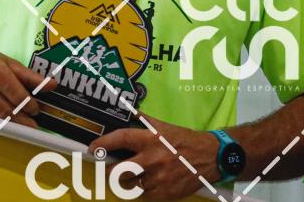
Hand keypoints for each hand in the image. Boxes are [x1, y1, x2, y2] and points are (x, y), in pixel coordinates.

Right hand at [0, 43, 56, 128]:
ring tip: (21, 124)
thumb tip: (52, 85)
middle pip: (9, 111)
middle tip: (32, 124)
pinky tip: (2, 122)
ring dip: (11, 125)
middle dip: (23, 120)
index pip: (19, 97)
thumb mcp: (7, 62)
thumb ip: (29, 76)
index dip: (30, 106)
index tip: (36, 110)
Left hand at [88, 114, 220, 200]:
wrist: (210, 157)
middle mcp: (152, 159)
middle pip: (118, 171)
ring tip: (132, 174)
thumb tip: (128, 109)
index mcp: (150, 139)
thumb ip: (144, 119)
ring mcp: (157, 178)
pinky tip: (147, 182)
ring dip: (128, 181)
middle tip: (106, 169)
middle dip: (109, 171)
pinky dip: (142, 190)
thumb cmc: (185, 140)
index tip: (93, 148)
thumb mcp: (164, 126)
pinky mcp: (164, 193)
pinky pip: (143, 195)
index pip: (121, 139)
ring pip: (129, 185)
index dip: (103, 144)